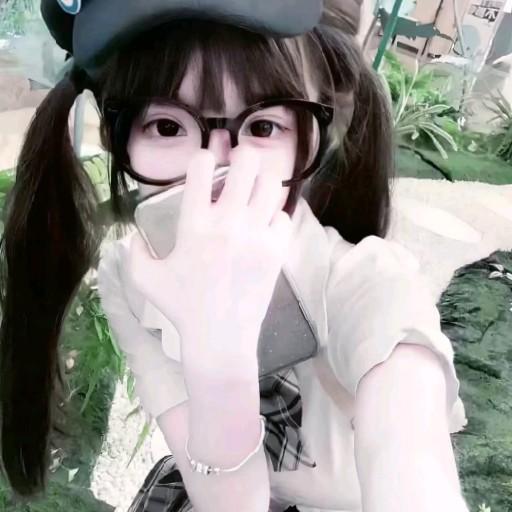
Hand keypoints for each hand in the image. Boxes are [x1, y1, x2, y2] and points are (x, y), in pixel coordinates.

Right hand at [129, 147, 293, 369]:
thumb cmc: (182, 307)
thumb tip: (131, 236)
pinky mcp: (276, 250)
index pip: (202, 168)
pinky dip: (275, 215)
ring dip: (263, 181)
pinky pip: (283, 216)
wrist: (220, 337)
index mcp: (194, 224)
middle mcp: (228, 222)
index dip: (205, 157)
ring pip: (271, 185)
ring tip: (255, 189)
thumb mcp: (146, 281)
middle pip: (246, 164)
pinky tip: (265, 224)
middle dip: (243, 155)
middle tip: (240, 163)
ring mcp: (256, 235)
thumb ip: (133, 253)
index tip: (207, 165)